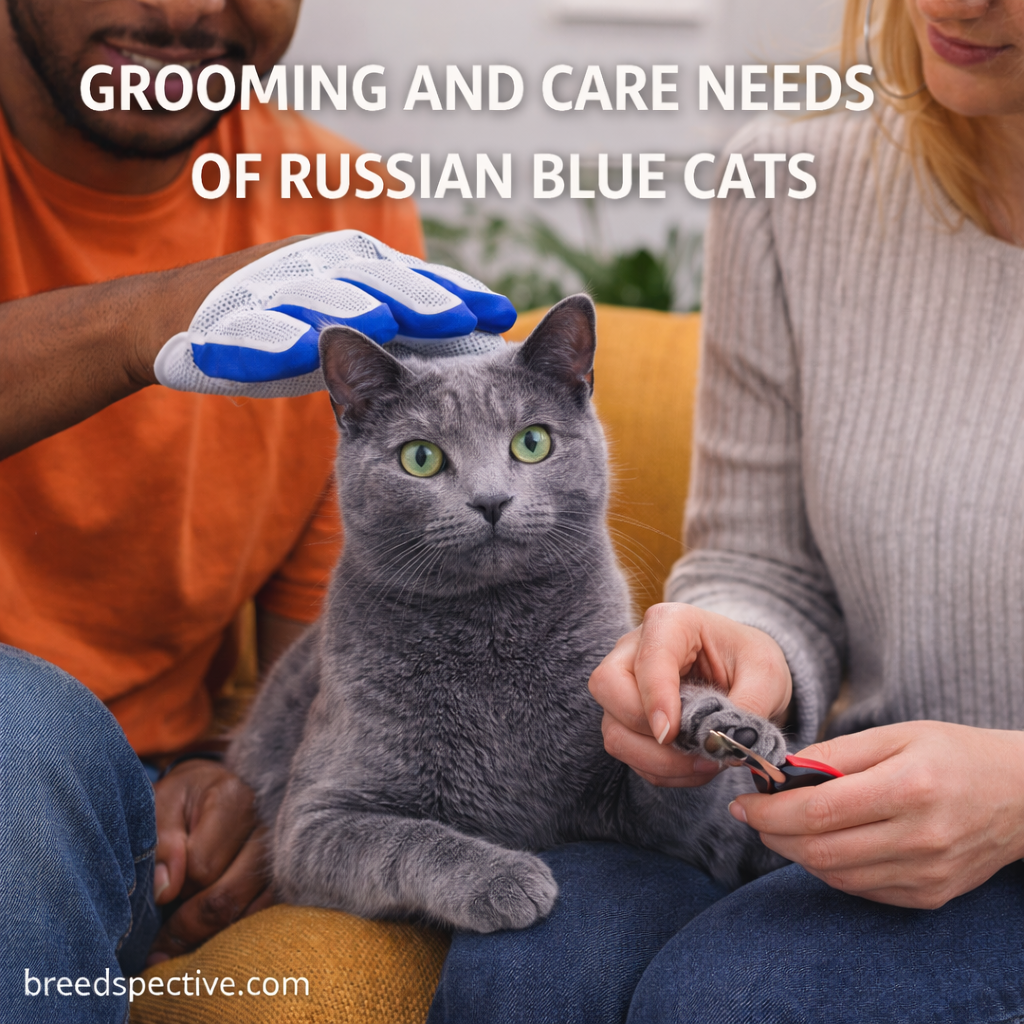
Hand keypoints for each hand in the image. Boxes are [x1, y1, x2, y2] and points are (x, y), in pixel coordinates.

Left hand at [147, 760, 272, 963]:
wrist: (222, 790)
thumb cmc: (187, 799)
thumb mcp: (162, 805)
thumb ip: (161, 844)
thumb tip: (166, 891)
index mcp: (234, 800)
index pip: (201, 867)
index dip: (175, 887)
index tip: (161, 891)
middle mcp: (268, 826)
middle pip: (226, 895)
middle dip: (188, 924)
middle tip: (158, 947)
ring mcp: (284, 853)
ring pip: (247, 913)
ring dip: (211, 934)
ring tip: (184, 936)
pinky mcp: (289, 876)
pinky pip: (264, 917)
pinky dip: (236, 932)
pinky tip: (213, 930)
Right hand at [153, 230, 516, 397]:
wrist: (184, 319)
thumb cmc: (290, 323)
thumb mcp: (353, 316)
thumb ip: (408, 320)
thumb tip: (483, 336)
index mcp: (353, 266)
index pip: (416, 280)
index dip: (457, 294)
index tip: (502, 315)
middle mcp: (318, 268)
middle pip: (378, 282)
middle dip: (421, 298)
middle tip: (463, 317)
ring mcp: (270, 291)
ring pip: (318, 298)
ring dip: (353, 308)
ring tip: (384, 323)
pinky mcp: (226, 321)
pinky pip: (251, 331)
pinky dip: (270, 340)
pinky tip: (292, 352)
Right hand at [589, 603, 791, 787]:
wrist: (744, 673)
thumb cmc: (750, 661)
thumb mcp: (767, 674)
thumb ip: (750, 705)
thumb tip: (725, 743)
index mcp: (670, 623)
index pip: (647, 660)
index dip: (656, 698)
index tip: (674, 734)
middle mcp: (635, 650)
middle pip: (607, 687)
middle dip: (645, 731)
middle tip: (693, 750)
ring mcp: (624, 685)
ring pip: (613, 729)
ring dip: (657, 761)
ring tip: (705, 764)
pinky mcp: (625, 718)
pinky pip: (629, 753)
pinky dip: (661, 771)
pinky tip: (695, 765)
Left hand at [731, 721, 1023, 907]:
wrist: (1022, 796)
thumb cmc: (954, 754)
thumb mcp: (896, 734)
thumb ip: (836, 754)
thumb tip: (782, 771)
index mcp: (908, 787)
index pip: (817, 811)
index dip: (770, 811)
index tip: (743, 801)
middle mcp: (919, 837)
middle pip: (819, 850)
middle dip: (772, 834)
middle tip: (753, 816)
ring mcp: (926, 873)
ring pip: (835, 875)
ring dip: (795, 853)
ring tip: (781, 828)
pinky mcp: (930, 895)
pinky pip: (861, 889)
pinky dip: (829, 868)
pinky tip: (820, 844)